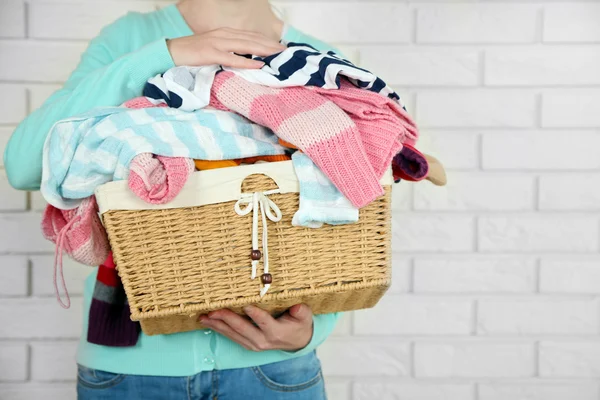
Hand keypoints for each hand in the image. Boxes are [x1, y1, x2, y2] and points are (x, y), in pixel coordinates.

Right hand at [167, 27, 285, 67]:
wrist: (169, 52)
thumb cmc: (192, 54)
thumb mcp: (214, 50)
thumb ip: (229, 51)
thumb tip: (246, 60)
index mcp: (226, 34)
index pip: (251, 36)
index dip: (268, 41)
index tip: (282, 48)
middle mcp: (224, 35)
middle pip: (253, 39)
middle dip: (271, 45)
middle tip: (287, 52)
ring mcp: (217, 43)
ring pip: (246, 46)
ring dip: (264, 50)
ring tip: (278, 56)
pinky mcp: (210, 53)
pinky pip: (232, 58)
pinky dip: (246, 62)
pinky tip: (258, 65)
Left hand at [198, 304, 313, 351]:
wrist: (297, 341)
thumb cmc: (299, 324)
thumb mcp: (304, 316)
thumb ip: (301, 311)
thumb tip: (298, 307)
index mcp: (276, 332)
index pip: (264, 322)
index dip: (255, 314)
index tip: (245, 305)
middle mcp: (263, 340)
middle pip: (243, 329)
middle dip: (227, 319)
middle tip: (213, 310)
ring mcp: (253, 344)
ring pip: (233, 334)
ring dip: (218, 325)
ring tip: (204, 316)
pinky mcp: (247, 344)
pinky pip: (231, 336)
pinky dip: (219, 329)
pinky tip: (208, 322)